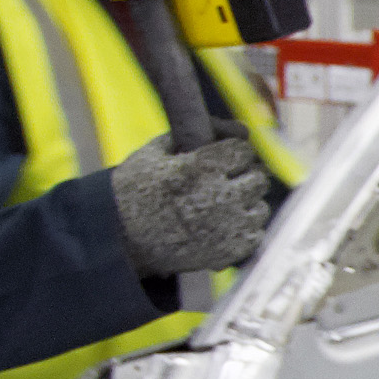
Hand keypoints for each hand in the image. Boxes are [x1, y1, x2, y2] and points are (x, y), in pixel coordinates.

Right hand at [106, 132, 275, 278]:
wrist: (119, 238)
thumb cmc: (133, 190)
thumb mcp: (154, 152)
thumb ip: (195, 132)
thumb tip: (241, 128)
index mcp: (200, 167)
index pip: (243, 151)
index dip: (234, 154)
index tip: (224, 160)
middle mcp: (218, 195)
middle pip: (257, 178)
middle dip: (243, 177)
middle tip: (225, 182)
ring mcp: (227, 225)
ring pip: (259, 207)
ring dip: (245, 204)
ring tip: (221, 206)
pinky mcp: (230, 251)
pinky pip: (256, 233)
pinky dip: (244, 229)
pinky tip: (223, 226)